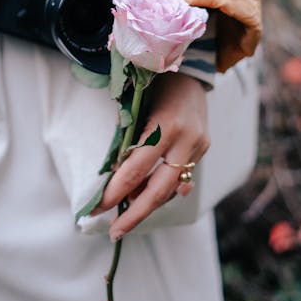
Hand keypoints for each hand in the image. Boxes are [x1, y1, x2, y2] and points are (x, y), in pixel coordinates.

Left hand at [96, 72, 209, 240]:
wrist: (191, 69)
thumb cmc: (154, 82)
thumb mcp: (136, 104)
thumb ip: (127, 136)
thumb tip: (115, 175)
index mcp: (165, 125)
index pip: (136, 169)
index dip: (115, 191)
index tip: (96, 208)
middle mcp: (186, 139)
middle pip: (158, 189)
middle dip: (134, 213)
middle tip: (114, 231)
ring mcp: (199, 145)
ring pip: (172, 187)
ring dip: (147, 203)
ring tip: (125, 216)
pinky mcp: (203, 148)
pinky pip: (182, 177)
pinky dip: (163, 189)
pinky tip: (146, 196)